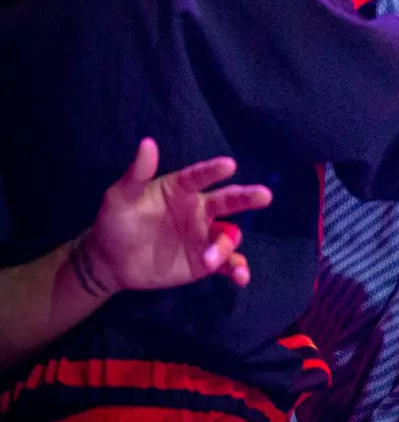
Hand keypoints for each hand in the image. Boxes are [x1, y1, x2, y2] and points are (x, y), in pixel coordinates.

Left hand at [80, 139, 266, 294]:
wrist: (111, 261)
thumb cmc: (116, 222)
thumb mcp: (119, 196)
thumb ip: (136, 173)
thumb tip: (147, 143)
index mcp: (181, 190)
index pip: (200, 177)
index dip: (213, 171)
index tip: (229, 165)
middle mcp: (199, 210)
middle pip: (229, 201)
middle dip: (247, 198)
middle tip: (264, 195)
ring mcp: (204, 236)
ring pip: (229, 236)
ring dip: (226, 246)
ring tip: (210, 260)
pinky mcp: (205, 261)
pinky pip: (227, 263)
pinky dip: (237, 269)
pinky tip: (241, 277)